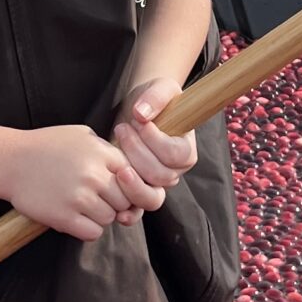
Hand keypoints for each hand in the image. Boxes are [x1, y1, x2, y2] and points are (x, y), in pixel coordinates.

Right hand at [1, 124, 164, 239]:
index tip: (115, 187)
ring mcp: (79, 197)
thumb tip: (132, 169)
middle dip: (114, 203)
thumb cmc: (45, 146)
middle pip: (125, 201)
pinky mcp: (64, 217)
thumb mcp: (81, 135)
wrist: (9, 161)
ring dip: (99, 217)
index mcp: (101, 153)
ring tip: (81, 206)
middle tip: (96, 198)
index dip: (127, 185)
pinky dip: (87, 230)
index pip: (135, 177)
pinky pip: (93, 233)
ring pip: (109, 218)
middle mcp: (93, 174)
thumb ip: (107, 149)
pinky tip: (74, 218)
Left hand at [113, 75, 197, 198]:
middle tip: (122, 129)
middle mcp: (174, 171)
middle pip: (160, 175)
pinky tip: (117, 210)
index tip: (138, 120)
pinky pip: (138, 209)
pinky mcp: (139, 191)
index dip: (155, 140)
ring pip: (150, 196)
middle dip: (137, 152)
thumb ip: (156, 96)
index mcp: (186, 150)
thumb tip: (141, 114)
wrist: (138, 110)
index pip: (174, 154)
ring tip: (114, 156)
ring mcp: (156, 185)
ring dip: (130, 179)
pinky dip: (129, 213)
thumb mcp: (160, 88)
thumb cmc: (153, 100)